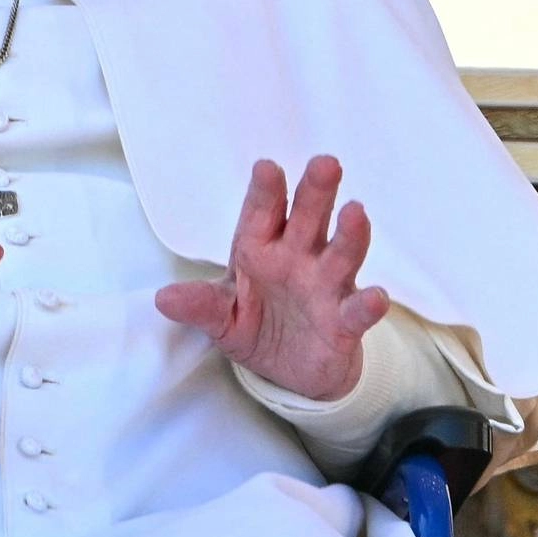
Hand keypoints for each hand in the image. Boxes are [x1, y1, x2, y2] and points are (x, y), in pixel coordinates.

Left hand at [154, 156, 387, 401]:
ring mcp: (325, 287)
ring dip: (349, 235)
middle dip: (315, 193)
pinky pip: (357, 310)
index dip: (265, 191)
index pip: (262, 214)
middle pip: (307, 219)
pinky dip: (367, 304)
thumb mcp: (221, 318)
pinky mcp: (345, 322)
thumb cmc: (254, 326)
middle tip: (325, 164)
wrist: (290, 372)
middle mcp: (297, 259)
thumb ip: (199, 306)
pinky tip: (375, 296)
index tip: (266, 167)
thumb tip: (162, 299)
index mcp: (260, 249)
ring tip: (355, 213)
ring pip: (340, 254)